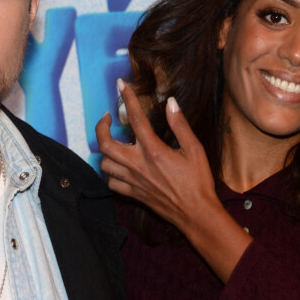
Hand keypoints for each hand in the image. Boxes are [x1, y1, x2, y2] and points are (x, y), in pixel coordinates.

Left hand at [96, 79, 252, 282]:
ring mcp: (132, 180)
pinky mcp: (132, 193)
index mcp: (153, 150)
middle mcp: (137, 165)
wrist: (196, 213)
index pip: (134, 118)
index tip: (121, 85)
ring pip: (104, 163)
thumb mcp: (195, 149)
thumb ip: (180, 125)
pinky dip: (110, 172)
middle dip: (101, 126)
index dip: (127, 98)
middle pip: (105, 143)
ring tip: (114, 141)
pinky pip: (111, 182)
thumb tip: (171, 103)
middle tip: (108, 118)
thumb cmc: (198, 181)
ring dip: (105, 150)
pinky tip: (119, 166)